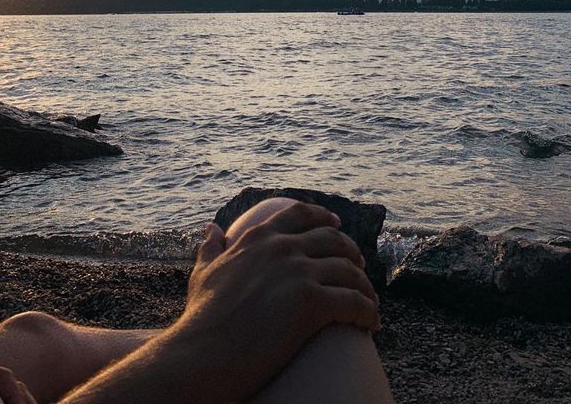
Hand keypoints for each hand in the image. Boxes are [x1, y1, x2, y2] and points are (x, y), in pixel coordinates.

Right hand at [171, 201, 379, 402]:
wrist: (201, 356)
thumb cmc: (200, 321)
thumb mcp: (203, 274)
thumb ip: (210, 248)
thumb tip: (210, 227)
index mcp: (259, 237)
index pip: (300, 214)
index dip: (324, 217)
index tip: (338, 225)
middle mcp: (282, 247)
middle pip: (333, 239)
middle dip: (352, 252)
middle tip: (360, 267)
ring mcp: (298, 271)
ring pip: (349, 271)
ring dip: (365, 287)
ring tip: (369, 303)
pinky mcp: (312, 302)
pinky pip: (354, 302)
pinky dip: (368, 312)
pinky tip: (370, 324)